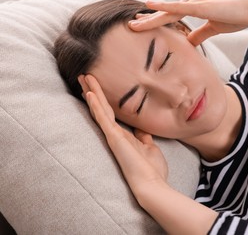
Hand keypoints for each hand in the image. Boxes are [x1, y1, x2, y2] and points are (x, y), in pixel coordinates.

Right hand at [78, 74, 167, 195]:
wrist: (152, 184)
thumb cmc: (152, 169)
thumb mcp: (150, 148)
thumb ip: (143, 138)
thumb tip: (142, 130)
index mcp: (125, 136)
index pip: (111, 114)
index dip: (103, 100)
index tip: (95, 88)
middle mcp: (116, 134)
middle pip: (102, 108)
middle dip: (93, 90)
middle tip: (84, 75)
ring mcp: (114, 136)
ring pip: (100, 109)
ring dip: (92, 92)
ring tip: (83, 77)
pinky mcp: (114, 139)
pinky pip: (103, 118)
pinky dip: (96, 105)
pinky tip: (89, 93)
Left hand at [129, 0, 247, 44]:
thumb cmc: (238, 15)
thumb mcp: (215, 28)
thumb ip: (200, 33)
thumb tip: (189, 42)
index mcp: (196, 4)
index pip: (172, 14)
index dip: (157, 20)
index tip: (143, 25)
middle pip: (166, 12)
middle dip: (148, 20)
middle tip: (132, 26)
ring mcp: (197, 0)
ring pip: (168, 11)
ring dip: (150, 18)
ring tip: (134, 25)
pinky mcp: (202, 4)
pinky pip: (179, 6)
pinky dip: (163, 7)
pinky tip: (150, 6)